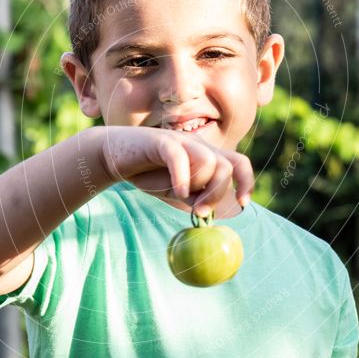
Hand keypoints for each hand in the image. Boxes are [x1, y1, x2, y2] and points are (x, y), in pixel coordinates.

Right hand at [97, 125, 253, 215]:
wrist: (112, 156)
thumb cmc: (148, 173)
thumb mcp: (177, 190)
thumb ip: (195, 198)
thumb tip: (211, 216)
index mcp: (205, 156)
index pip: (239, 163)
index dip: (246, 182)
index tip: (242, 203)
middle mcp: (197, 145)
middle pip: (226, 167)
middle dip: (217, 194)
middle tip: (199, 212)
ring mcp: (180, 141)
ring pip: (209, 162)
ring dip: (201, 186)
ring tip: (184, 199)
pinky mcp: (160, 141)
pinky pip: (179, 156)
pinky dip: (183, 177)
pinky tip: (176, 192)